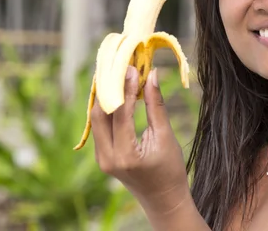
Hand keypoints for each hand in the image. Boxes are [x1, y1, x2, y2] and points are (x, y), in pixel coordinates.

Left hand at [91, 66, 189, 213]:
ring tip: (117, 75)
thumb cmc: (170, 170)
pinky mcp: (103, 156)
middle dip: (108, 88)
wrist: (163, 199)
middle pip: (99, 114)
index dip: (126, 87)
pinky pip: (100, 127)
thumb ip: (156, 105)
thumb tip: (152, 75)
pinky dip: (108, 108)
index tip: (132, 68)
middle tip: (119, 67)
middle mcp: (108, 158)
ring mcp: (102, 159)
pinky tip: (117, 93)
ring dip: (106, 96)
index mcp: (126, 155)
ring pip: (96, 119)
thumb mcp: (165, 137)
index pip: (120, 113)